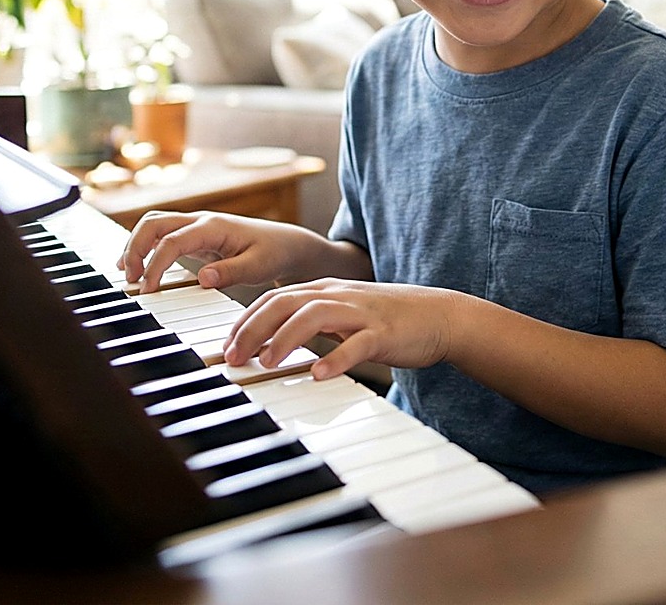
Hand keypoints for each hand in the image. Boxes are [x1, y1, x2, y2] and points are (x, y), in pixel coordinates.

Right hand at [117, 210, 317, 292]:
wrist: (286, 244)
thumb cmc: (274, 253)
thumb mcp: (258, 266)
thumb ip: (231, 272)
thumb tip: (202, 278)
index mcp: (214, 226)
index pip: (172, 241)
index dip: (154, 264)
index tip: (147, 290)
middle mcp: (200, 221)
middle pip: (153, 223)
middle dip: (135, 248)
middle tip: (130, 280)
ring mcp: (196, 227)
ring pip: (154, 225)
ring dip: (136, 245)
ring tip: (127, 276)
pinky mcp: (194, 238)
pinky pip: (161, 236)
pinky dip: (144, 248)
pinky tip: (135, 268)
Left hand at [224, 278, 462, 379]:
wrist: (439, 315)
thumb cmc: (387, 320)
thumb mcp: (343, 315)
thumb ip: (310, 323)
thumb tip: (268, 346)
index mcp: (326, 290)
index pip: (275, 298)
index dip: (246, 321)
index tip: (226, 347)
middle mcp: (339, 295)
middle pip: (287, 302)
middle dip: (254, 329)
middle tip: (233, 358)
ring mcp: (361, 312)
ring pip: (316, 315)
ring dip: (286, 338)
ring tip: (266, 362)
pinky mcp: (383, 333)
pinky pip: (357, 344)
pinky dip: (336, 358)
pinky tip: (319, 374)